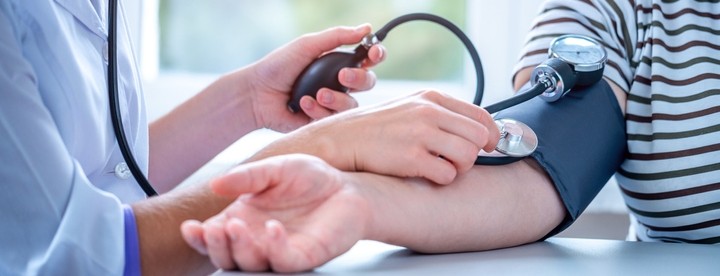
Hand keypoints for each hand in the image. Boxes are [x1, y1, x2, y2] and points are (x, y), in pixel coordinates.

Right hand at [181, 154, 367, 272]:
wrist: (347, 187)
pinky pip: (284, 260)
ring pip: (251, 264)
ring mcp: (279, 251)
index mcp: (244, 220)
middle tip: (213, 230)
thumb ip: (247, 177)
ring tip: (236, 227)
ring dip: (240, 249)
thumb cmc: (310, 179)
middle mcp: (257, 240)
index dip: (199, 237)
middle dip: (215, 246)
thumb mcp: (275, 169)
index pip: (213, 236)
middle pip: (227, 256)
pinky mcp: (304, 256)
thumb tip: (215, 184)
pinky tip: (273, 229)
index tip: (189, 227)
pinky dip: (275, 247)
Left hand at [247, 24, 385, 132]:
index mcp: (338, 62)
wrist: (257, 94)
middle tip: (343, 76)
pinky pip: (335, 119)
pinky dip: (319, 110)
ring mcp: (333, 103)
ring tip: (317, 94)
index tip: (373, 52)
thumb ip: (337, 37)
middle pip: (368, 82)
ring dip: (336, 98)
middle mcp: (340, 83)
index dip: (376, 54)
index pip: (367, 58)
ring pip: (353, 104)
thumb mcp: (308, 45)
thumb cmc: (279, 66)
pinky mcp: (324, 121)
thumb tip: (366, 28)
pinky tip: (303, 103)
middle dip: (359, 78)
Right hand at [255, 90, 500, 184]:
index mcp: (431, 98)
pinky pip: (448, 175)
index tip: (487, 147)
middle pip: (480, 137)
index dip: (491, 135)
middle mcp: (428, 112)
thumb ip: (440, 116)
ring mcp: (420, 133)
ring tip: (438, 168)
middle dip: (473, 154)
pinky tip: (423, 175)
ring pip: (468, 156)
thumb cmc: (375, 130)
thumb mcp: (408, 109)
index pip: (482, 115)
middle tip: (455, 162)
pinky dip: (441, 180)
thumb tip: (478, 133)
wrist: (339, 140)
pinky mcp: (411, 157)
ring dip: (458, 169)